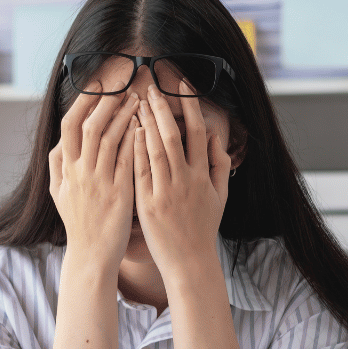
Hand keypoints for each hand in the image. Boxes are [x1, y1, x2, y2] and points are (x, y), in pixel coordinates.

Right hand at [49, 81, 140, 270]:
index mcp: (65, 169)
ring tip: (138, 99)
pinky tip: (145, 126)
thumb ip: (57, 165)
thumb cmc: (79, 222)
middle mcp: (80, 173)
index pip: (69, 125)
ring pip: (111, 139)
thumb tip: (59, 142)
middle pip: (91, 126)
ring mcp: (99, 182)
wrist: (91, 254)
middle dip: (106, 101)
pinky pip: (128, 159)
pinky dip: (135, 139)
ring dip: (124, 115)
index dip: (83, 102)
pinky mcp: (119, 193)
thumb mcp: (57, 192)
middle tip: (122, 84)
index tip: (97, 85)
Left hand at [134, 81, 231, 276]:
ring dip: (145, 123)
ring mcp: (165, 193)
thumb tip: (214, 137)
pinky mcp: (147, 205)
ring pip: (154, 150)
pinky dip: (134, 149)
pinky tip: (127, 132)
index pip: (197, 132)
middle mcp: (185, 181)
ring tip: (136, 102)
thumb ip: (220, 165)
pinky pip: (139, 171)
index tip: (181, 86)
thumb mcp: (220, 197)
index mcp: (203, 177)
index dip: (190, 106)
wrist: (190, 262)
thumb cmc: (203, 229)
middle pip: (173, 136)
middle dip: (162, 108)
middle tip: (151, 87)